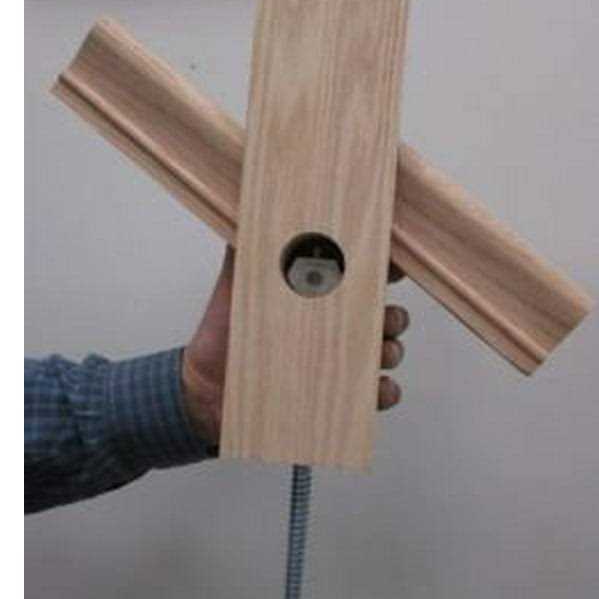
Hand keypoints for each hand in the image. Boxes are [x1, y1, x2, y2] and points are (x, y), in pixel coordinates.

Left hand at [182, 246, 409, 448]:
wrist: (204, 387)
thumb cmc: (225, 331)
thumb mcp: (237, 281)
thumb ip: (249, 244)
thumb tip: (252, 201)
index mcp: (318, 295)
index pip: (361, 275)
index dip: (383, 266)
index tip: (393, 261)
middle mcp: (333, 327)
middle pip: (384, 314)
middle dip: (393, 315)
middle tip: (385, 316)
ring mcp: (337, 363)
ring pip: (387, 352)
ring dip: (391, 350)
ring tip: (382, 352)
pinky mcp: (335, 397)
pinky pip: (375, 394)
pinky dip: (383, 391)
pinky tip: (375, 388)